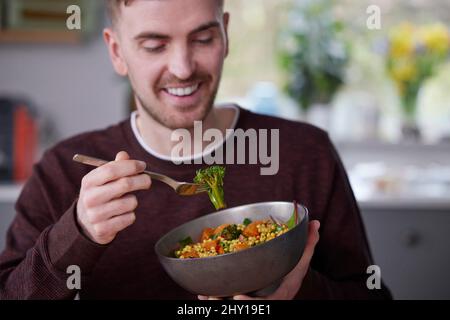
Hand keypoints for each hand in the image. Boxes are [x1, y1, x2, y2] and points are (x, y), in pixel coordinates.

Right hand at [76, 151, 150, 243]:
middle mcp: (90, 198)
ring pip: (130, 202)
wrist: (86, 224)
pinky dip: (130, 215)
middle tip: (148, 180)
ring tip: (126, 201)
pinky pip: (129, 218)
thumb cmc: (100, 195)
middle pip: (125, 184)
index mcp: (88, 181)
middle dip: (142, 180)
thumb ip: (114, 167)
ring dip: (133, 200)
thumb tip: (124, 155)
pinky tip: (122, 215)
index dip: (131, 166)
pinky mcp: (102, 229)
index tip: (143, 166)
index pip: (112, 170)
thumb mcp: (102, 180)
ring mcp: (95, 215)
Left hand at [198, 220, 319, 299]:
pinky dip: (214, 300)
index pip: (269, 303)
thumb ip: (307, 245)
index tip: (238, 299)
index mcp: (281, 294)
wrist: (282, 292)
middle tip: (213, 298)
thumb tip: (315, 223)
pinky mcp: (244, 302)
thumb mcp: (301, 263)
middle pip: (248, 307)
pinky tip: (202, 295)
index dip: (253, 304)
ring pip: (235, 307)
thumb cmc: (290, 276)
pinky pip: (227, 303)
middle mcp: (267, 302)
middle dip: (229, 305)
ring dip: (219, 303)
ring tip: (205, 297)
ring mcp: (255, 303)